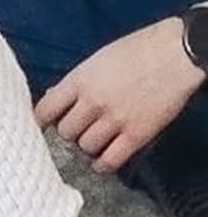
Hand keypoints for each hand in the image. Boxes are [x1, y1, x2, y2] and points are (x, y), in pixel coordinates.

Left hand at [36, 18, 203, 172]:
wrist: (175, 54)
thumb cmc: (135, 51)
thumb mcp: (96, 60)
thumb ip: (75, 82)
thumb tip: (53, 97)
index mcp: (79, 80)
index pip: (45, 110)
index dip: (41, 121)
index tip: (42, 126)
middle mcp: (92, 102)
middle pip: (65, 132)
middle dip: (69, 132)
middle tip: (77, 129)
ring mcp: (115, 119)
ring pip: (85, 147)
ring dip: (87, 146)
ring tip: (94, 140)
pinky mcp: (137, 134)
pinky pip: (111, 159)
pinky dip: (102, 164)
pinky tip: (101, 162)